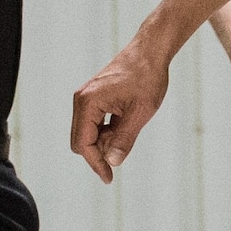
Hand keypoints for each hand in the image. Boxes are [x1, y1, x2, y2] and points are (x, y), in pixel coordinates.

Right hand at [69, 35, 174, 180]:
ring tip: (129, 131)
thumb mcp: (140, 112)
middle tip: (121, 155)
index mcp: (88, 103)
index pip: (83, 144)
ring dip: (104, 142)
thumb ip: (124, 139)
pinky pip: (94, 123)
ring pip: (88, 133)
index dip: (96, 163)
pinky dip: (106, 132)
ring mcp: (86, 98)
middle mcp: (82, 100)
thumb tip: (112, 162)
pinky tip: (125, 126)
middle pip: (80, 140)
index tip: (109, 178)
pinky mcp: (94, 98)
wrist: (150, 52)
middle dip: (99, 153)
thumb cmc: (147, 78)